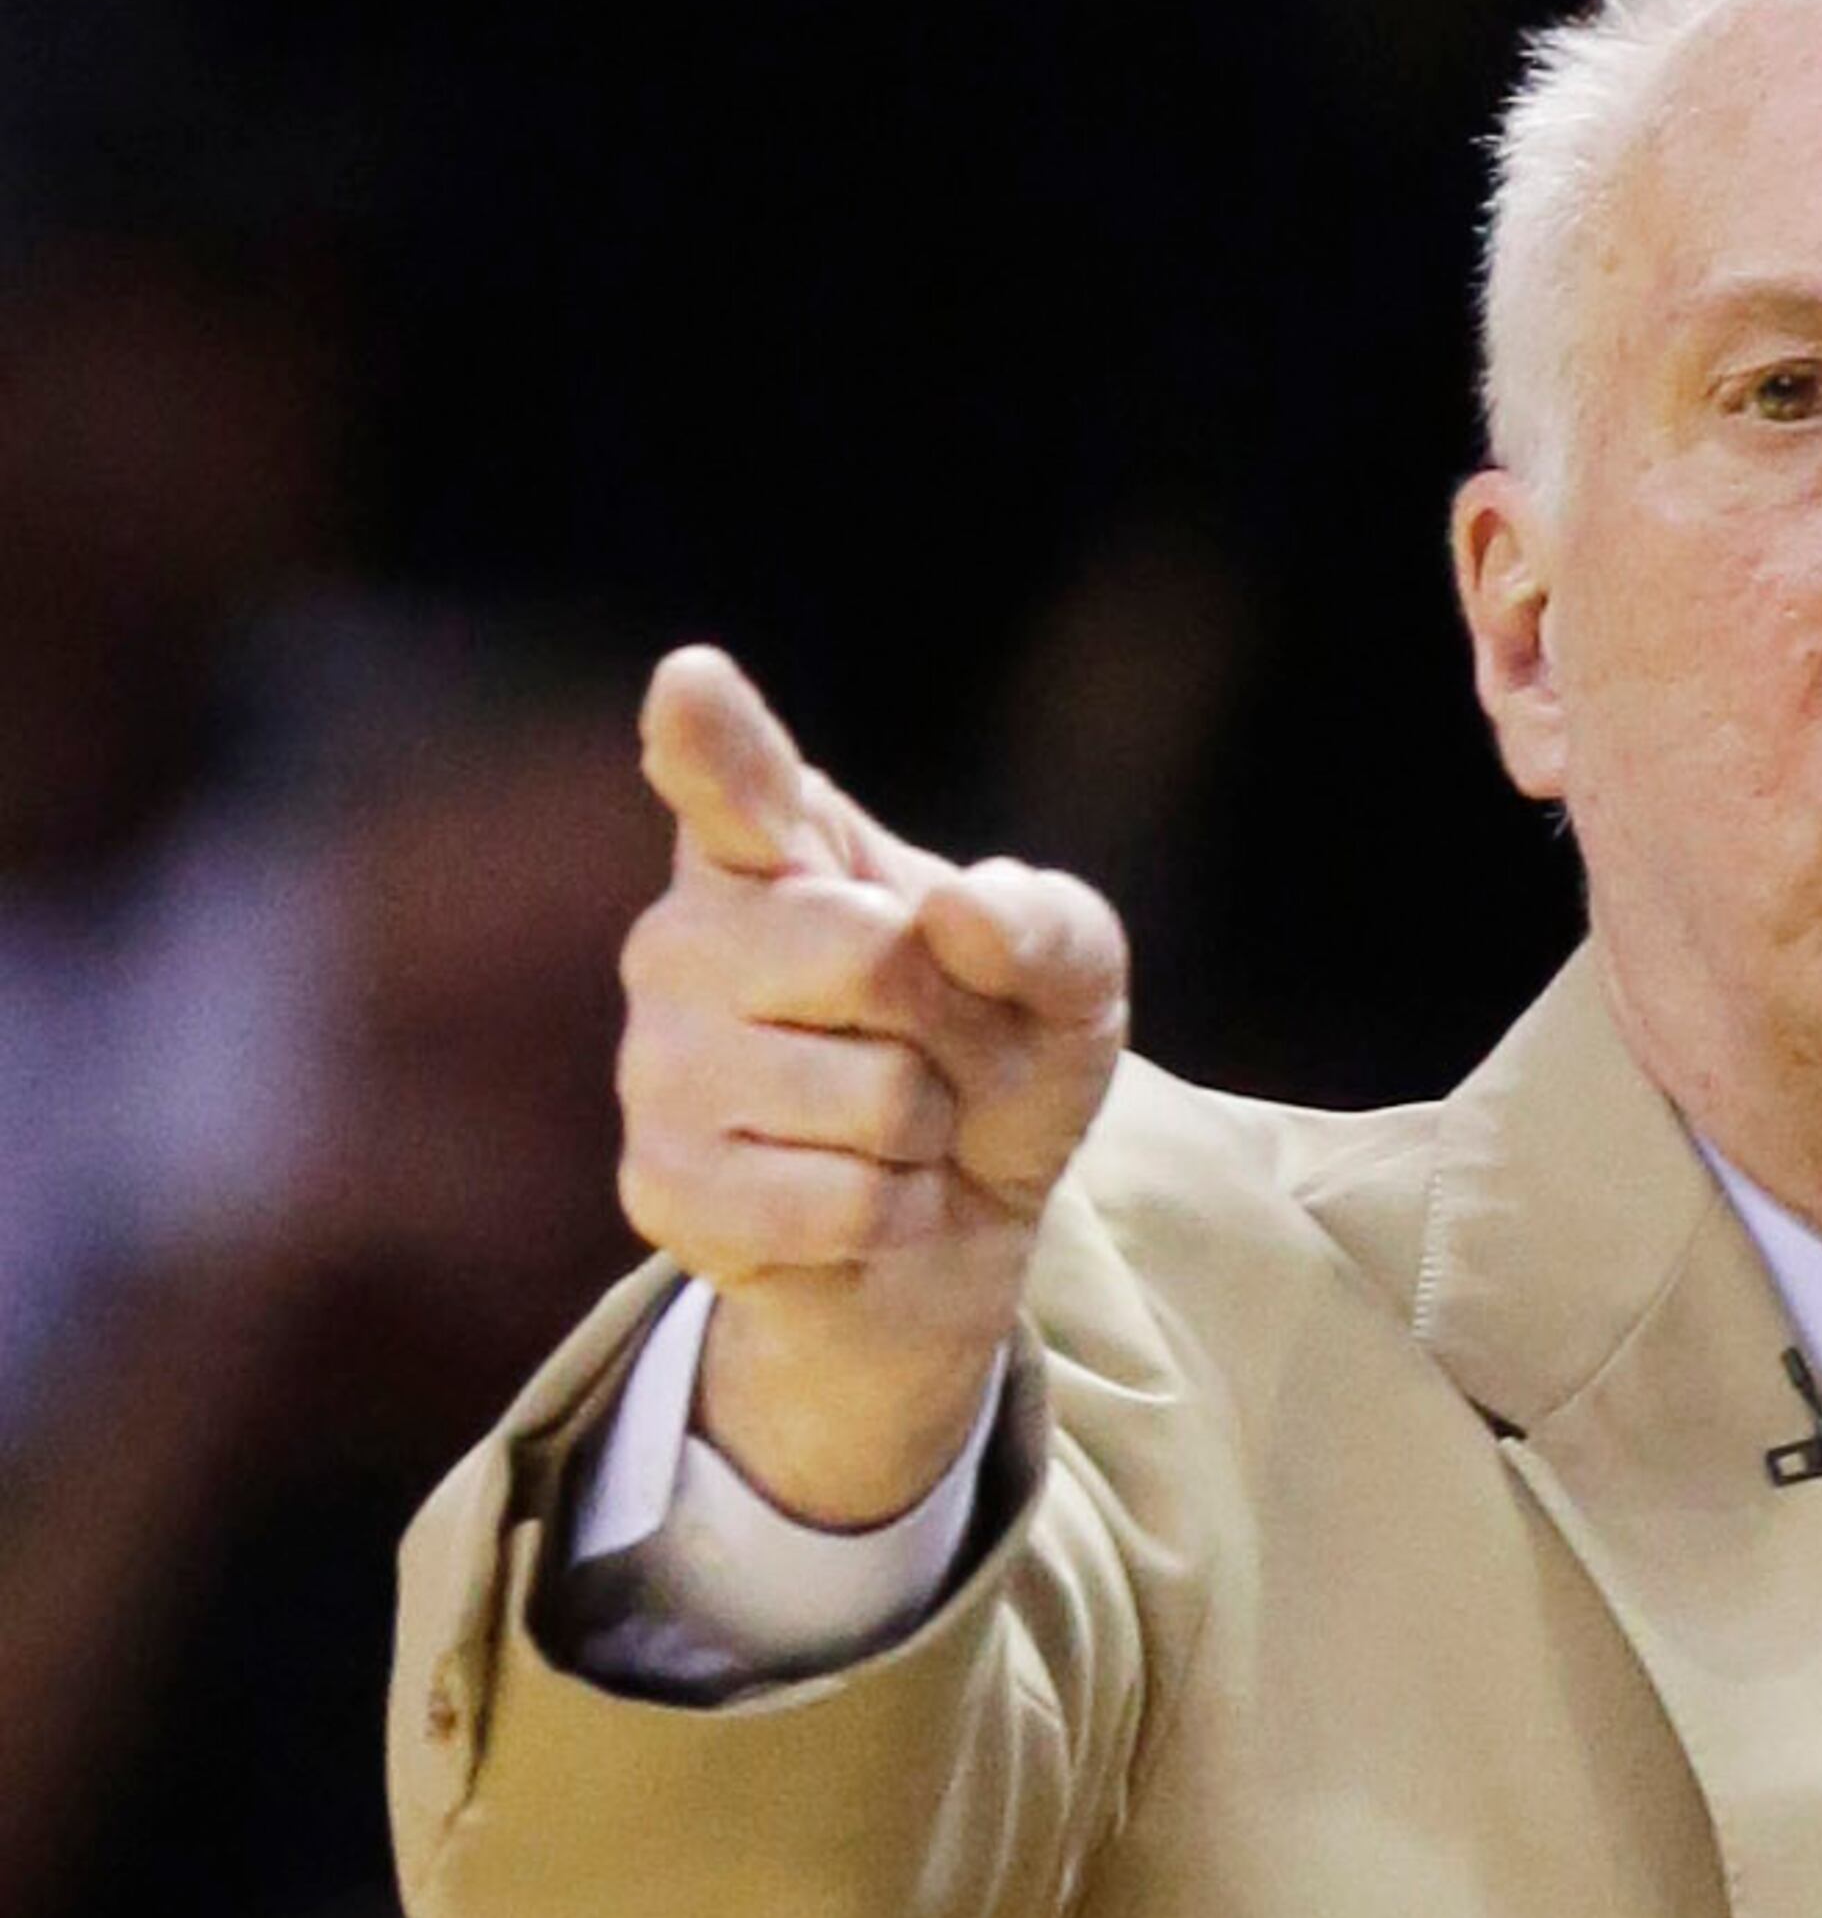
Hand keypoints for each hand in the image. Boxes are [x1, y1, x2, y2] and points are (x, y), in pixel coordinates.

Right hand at [615, 647, 1127, 1529]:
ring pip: (875, 1096)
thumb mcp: (1068, 981)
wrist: (954, 1230)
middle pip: (873, 956)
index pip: (727, 776)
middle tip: (928, 1055)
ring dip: (927, 1133)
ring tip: (894, 1134)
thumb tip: (956, 919)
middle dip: (954, 1027)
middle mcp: (682, 938)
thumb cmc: (991, 1065)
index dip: (710, 738)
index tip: (693, 687)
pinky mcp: (665, 1188)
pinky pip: (845, 1202)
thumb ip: (1047, 923)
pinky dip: (898, 1215)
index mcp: (766, 846)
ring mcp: (656, 1065)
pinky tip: (864, 1204)